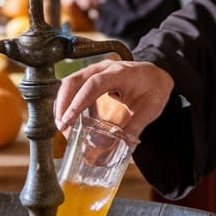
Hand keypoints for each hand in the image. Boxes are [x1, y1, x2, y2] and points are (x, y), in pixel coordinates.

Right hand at [55, 60, 173, 139]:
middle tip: (61, 125)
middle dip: (63, 103)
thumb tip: (121, 147)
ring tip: (61, 125)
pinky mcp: (90, 77)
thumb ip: (135, 126)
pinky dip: (67, 102)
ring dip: (62, 103)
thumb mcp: (150, 109)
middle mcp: (104, 68)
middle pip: (75, 80)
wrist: (155, 77)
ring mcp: (95, 70)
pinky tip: (66, 118)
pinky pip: (73, 86)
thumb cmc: (153, 89)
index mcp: (120, 73)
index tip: (68, 120)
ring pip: (70, 82)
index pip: (93, 85)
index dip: (79, 102)